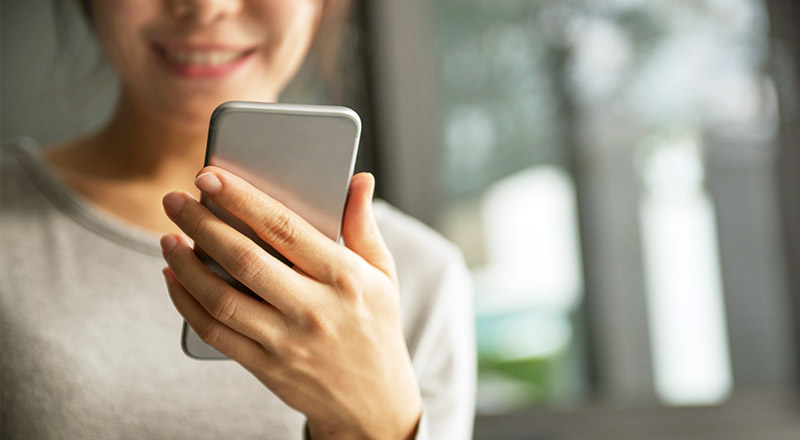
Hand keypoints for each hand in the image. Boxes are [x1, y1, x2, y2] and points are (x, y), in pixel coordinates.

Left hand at [160, 166, 420, 439]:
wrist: (373, 403)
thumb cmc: (375, 328)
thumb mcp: (382, 275)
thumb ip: (363, 225)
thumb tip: (359, 179)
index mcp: (345, 277)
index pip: (284, 228)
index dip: (242, 199)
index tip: (210, 176)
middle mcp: (315, 309)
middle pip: (244, 260)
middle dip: (201, 225)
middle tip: (174, 201)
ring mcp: (288, 342)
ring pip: (221, 297)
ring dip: (185, 264)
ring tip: (168, 237)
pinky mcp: (266, 367)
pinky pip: (215, 332)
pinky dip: (186, 303)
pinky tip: (173, 279)